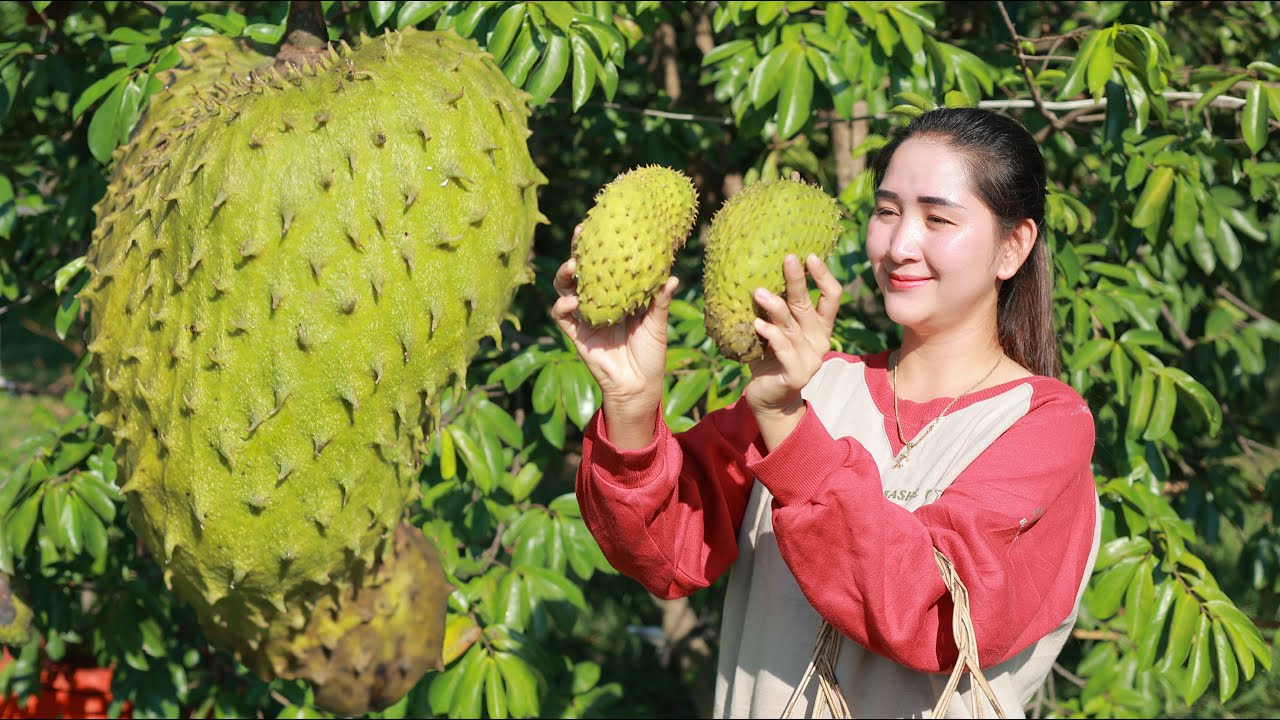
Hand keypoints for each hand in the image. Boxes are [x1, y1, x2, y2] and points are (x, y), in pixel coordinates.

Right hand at [551, 227, 677, 445]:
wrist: (639, 386)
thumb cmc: (651, 354)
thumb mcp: (657, 324)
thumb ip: (660, 301)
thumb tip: (672, 276)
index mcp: (618, 295)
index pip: (606, 264)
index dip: (602, 245)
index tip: (604, 224)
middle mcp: (598, 302)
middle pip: (582, 270)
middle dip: (578, 250)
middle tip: (582, 234)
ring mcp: (584, 317)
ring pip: (565, 288)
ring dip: (566, 275)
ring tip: (574, 266)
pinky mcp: (575, 334)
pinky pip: (561, 315)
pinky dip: (563, 305)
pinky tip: (571, 299)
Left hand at [743, 253, 841, 427]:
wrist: (769, 399)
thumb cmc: (770, 359)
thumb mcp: (776, 331)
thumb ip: (776, 311)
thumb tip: (758, 275)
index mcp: (819, 327)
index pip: (831, 297)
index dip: (823, 276)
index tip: (809, 255)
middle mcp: (819, 340)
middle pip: (808, 305)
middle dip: (798, 280)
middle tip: (787, 259)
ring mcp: (810, 358)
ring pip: (791, 326)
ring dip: (775, 306)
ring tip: (758, 292)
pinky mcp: (797, 374)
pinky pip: (783, 349)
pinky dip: (770, 334)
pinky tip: (757, 323)